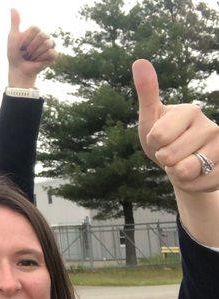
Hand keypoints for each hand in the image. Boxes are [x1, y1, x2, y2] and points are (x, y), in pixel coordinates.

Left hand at [7, 9, 56, 87]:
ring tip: (31, 57)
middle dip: (31, 47)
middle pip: (42, 35)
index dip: (27, 39)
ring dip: (35, 53)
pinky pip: (51, 53)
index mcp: (36, 31)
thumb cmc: (15, 54)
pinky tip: (38, 61)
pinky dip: (41, 59)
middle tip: (26, 53)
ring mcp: (50, 46)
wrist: (19, 69)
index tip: (21, 46)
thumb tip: (13, 8)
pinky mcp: (53, 55)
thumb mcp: (13, 36)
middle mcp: (44, 36)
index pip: (35, 28)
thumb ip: (15, 23)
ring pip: (47, 44)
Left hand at [133, 59, 218, 192]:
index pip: (158, 136)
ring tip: (180, 163)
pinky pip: (198, 184)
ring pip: (186, 171)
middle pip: (170, 155)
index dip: (153, 143)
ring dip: (175, 173)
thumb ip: (147, 92)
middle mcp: (211, 126)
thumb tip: (139, 61)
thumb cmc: (162, 137)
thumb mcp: (150, 117)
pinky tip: (191, 175)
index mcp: (190, 110)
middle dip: (163, 159)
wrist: (180, 162)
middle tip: (170, 152)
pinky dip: (187, 185)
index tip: (159, 138)